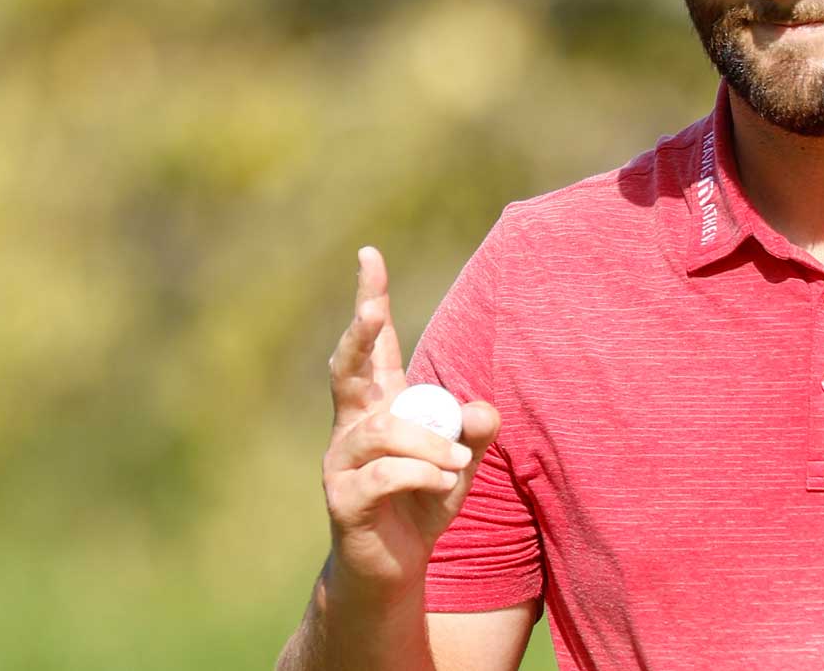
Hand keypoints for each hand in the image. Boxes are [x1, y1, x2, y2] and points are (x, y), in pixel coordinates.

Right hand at [320, 246, 500, 606]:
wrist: (393, 570)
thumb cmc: (423, 504)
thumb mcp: (459, 461)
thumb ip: (474, 431)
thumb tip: (483, 410)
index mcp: (379, 406)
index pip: (374, 346)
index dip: (369, 298)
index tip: (368, 254)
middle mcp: (352, 426)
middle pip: (348, 369)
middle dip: (360, 335)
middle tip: (373, 309)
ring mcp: (341, 462)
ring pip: (384, 431)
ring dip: (429, 443)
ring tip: (457, 462)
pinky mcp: (343, 500)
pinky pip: (384, 474)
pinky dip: (421, 474)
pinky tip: (443, 484)